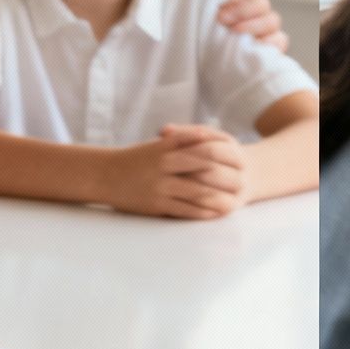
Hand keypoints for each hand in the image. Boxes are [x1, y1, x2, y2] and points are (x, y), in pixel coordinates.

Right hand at [103, 126, 246, 218]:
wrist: (105, 175)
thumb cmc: (137, 159)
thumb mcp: (158, 144)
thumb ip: (183, 139)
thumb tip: (208, 135)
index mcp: (166, 148)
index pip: (201, 148)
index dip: (223, 156)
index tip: (241, 161)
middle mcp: (164, 165)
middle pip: (203, 170)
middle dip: (225, 177)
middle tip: (244, 183)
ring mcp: (160, 186)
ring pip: (197, 193)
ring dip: (218, 198)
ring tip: (234, 202)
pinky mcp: (156, 205)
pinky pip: (185, 210)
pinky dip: (203, 212)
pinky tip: (214, 213)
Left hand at [198, 0, 290, 52]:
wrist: (197, 47)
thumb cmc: (199, 17)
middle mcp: (257, 7)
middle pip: (261, 3)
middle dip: (241, 10)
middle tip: (221, 18)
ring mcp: (266, 26)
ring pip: (272, 20)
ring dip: (253, 26)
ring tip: (233, 33)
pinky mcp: (271, 46)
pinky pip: (279, 41)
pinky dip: (269, 43)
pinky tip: (252, 46)